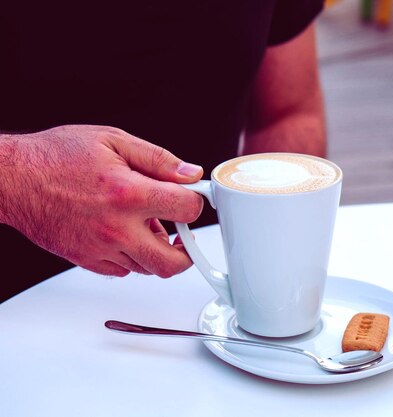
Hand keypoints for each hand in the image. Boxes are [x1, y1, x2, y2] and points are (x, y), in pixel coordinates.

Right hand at [0, 125, 203, 277]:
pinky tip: (125, 234)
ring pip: (146, 268)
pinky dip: (131, 257)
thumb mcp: (113, 142)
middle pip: (172, 262)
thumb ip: (158, 160)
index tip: (191, 199)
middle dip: (187, 252)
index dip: (195, 203)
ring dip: (156, 251)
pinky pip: (121, 270)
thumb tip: (190, 174)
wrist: (12, 179)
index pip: (187, 209)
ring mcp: (100, 249)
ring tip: (147, 226)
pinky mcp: (86, 260)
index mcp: (129, 193)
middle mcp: (117, 228)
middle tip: (185, 237)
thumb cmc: (56, 157)